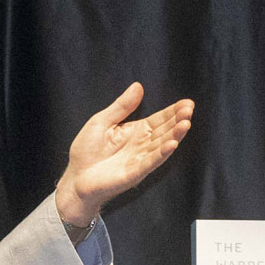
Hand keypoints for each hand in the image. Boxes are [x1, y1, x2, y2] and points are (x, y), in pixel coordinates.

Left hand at [53, 83, 193, 229]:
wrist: (76, 177)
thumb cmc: (87, 151)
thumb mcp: (102, 121)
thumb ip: (122, 106)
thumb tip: (138, 86)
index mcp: (135, 131)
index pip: (159, 119)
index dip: (172, 111)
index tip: (187, 103)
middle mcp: (142, 145)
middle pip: (164, 131)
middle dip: (178, 121)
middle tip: (189, 110)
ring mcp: (140, 160)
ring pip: (162, 146)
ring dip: (175, 135)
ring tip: (186, 124)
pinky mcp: (134, 173)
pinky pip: (151, 162)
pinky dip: (162, 153)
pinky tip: (172, 144)